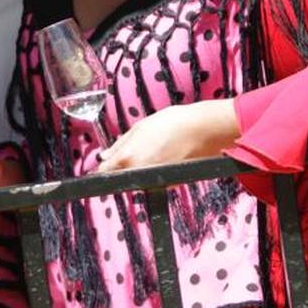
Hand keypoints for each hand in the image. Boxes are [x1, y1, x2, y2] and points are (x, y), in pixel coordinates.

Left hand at [96, 100, 239, 172]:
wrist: (204, 131)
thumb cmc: (172, 123)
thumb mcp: (140, 127)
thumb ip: (120, 144)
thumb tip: (104, 156)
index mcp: (128, 157)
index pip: (105, 171)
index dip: (103, 167)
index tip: (104, 164)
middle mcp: (140, 173)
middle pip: (122, 177)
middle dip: (122, 168)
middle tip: (134, 150)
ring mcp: (155, 180)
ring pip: (138, 179)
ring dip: (139, 168)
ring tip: (154, 149)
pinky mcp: (169, 184)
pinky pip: (153, 179)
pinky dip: (154, 170)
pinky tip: (163, 155)